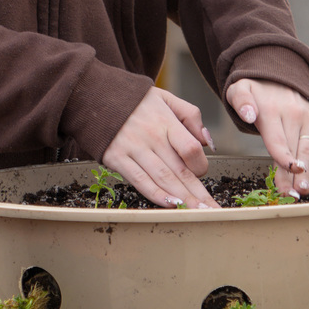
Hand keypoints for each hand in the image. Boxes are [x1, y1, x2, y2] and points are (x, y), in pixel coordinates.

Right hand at [102, 87, 217, 207]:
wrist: (97, 95)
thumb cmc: (137, 100)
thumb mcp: (167, 98)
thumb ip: (191, 116)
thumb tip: (208, 142)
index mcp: (166, 121)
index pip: (190, 148)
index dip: (200, 164)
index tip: (202, 173)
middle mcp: (152, 136)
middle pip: (179, 170)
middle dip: (197, 193)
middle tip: (211, 211)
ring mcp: (134, 148)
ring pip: (162, 178)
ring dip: (181, 199)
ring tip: (196, 213)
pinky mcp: (117, 158)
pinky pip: (140, 180)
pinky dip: (155, 194)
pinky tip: (169, 205)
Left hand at [226, 78, 308, 197]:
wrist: (276, 75)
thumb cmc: (254, 91)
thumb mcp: (239, 89)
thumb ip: (241, 101)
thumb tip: (248, 115)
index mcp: (270, 110)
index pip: (277, 139)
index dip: (282, 158)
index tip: (286, 171)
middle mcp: (291, 114)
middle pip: (292, 149)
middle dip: (292, 174)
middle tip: (292, 195)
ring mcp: (306, 117)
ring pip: (306, 148)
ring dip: (307, 170)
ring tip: (304, 189)